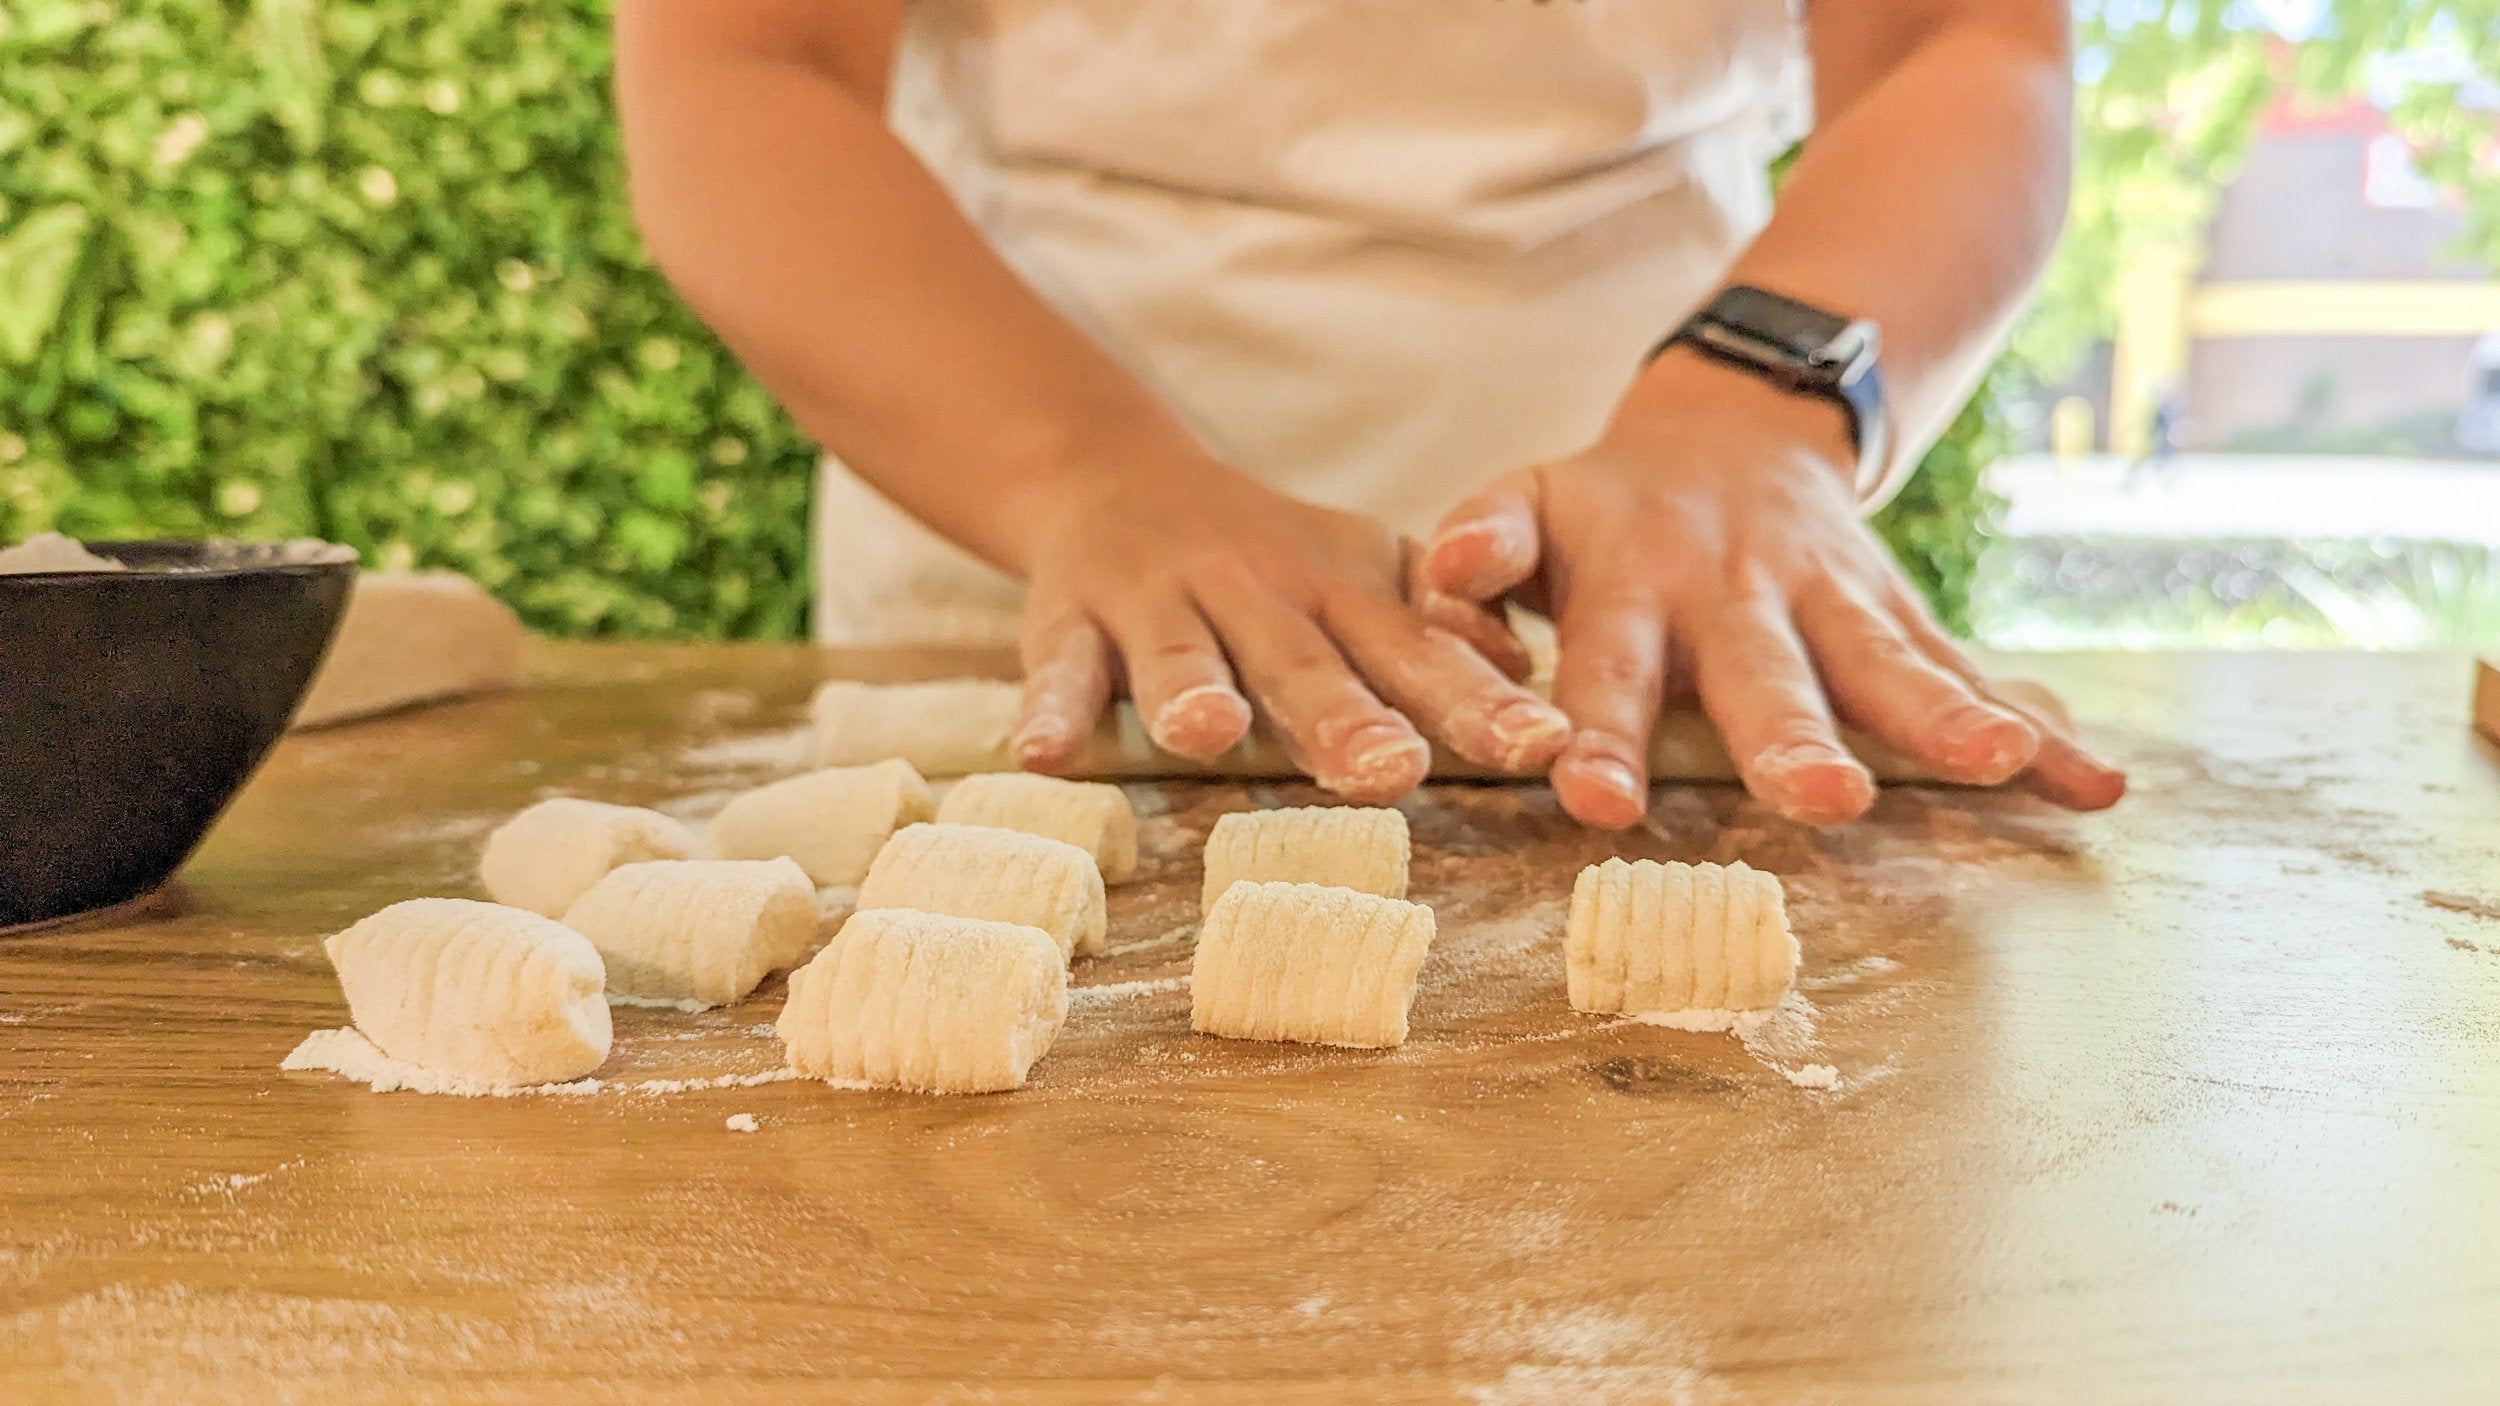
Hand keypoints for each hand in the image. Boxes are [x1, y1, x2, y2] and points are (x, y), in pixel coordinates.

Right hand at [1008, 432, 1570, 800]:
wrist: (1116, 478)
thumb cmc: (1269, 558)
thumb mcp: (1364, 572)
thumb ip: (1438, 626)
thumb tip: (1523, 674)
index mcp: (1340, 592)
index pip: (1416, 652)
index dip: (1477, 699)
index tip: (1540, 745)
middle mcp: (1254, 593)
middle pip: (1303, 664)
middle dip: (1345, 717)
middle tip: (1391, 770)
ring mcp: (1158, 603)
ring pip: (1179, 656)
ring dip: (1192, 694)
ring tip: (1208, 737)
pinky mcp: (1070, 619)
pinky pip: (1061, 669)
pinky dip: (1052, 710)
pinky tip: (1046, 757)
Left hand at [1417, 351, 2126, 828]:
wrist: (1736, 422)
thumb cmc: (1605, 506)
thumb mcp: (1529, 501)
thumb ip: (1484, 539)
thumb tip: (1440, 569)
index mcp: (1638, 582)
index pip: (1610, 666)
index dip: (1598, 733)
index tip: (1590, 797)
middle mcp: (1741, 595)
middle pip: (1768, 674)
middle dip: (1793, 739)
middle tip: (1820, 801)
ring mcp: (1833, 603)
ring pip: (1891, 666)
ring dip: (1944, 719)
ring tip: (1998, 769)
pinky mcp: (1900, 616)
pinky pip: (1973, 673)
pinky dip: (2039, 729)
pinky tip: (2099, 785)